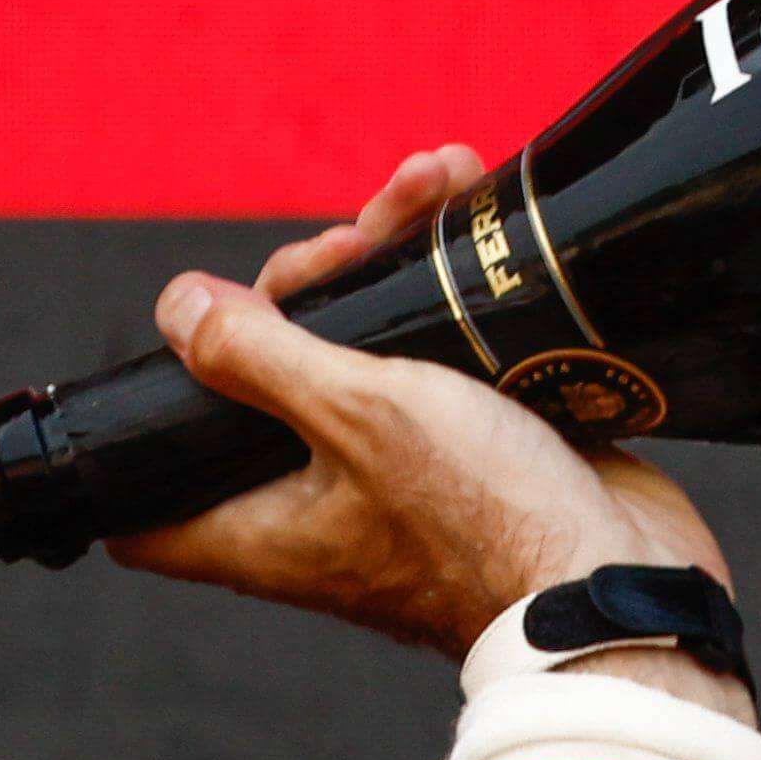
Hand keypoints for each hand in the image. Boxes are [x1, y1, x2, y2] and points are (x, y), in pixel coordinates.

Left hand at [108, 142, 739, 662]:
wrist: (623, 582)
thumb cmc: (487, 523)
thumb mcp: (356, 415)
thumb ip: (258, 357)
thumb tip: (176, 309)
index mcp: (263, 528)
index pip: (145, 515)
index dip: (137, 444)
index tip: (160, 368)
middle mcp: (318, 509)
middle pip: (265, 379)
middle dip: (307, 284)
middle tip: (354, 244)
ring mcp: (399, 480)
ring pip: (360, 350)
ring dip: (389, 255)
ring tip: (439, 177)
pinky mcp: (476, 453)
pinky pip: (438, 355)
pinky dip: (450, 286)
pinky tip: (472, 202)